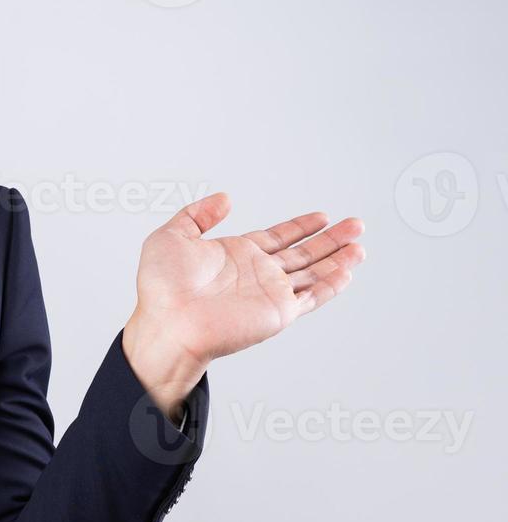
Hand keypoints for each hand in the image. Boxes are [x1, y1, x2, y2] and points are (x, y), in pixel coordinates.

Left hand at [122, 192, 365, 414]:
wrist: (168, 322)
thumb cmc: (162, 287)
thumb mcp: (171, 236)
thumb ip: (198, 214)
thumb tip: (224, 198)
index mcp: (236, 255)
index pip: (277, 237)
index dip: (299, 226)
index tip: (321, 216)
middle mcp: (257, 274)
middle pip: (302, 253)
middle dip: (330, 239)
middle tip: (355, 224)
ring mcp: (269, 293)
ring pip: (313, 273)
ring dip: (338, 259)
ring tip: (360, 244)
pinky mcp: (278, 312)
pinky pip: (311, 296)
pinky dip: (331, 284)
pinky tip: (348, 271)